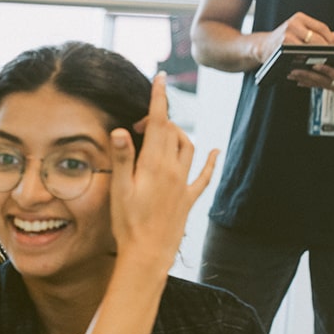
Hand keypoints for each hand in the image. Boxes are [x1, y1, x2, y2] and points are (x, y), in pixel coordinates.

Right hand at [108, 73, 218, 274]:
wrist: (148, 255)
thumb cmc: (129, 224)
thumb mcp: (119, 190)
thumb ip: (122, 158)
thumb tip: (121, 130)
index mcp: (154, 165)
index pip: (158, 123)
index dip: (159, 98)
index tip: (160, 78)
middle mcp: (173, 170)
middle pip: (171, 132)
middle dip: (158, 120)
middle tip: (138, 125)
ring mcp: (183, 185)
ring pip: (186, 148)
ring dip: (176, 134)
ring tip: (161, 134)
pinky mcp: (187, 199)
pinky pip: (203, 176)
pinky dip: (209, 162)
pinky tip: (214, 152)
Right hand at [258, 13, 333, 61]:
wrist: (262, 46)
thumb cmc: (283, 40)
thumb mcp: (300, 31)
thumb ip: (319, 33)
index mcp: (299, 18)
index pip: (321, 27)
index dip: (330, 39)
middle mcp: (293, 24)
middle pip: (317, 38)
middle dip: (325, 48)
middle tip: (330, 56)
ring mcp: (287, 35)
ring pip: (309, 47)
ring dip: (317, 55)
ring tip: (322, 60)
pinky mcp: (282, 46)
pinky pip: (299, 54)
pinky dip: (306, 59)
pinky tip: (309, 62)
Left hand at [287, 61, 333, 114]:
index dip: (327, 72)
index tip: (316, 66)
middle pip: (323, 81)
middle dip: (308, 76)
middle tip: (293, 71)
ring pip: (320, 84)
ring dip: (305, 79)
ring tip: (292, 74)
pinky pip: (323, 86)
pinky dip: (311, 83)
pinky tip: (300, 82)